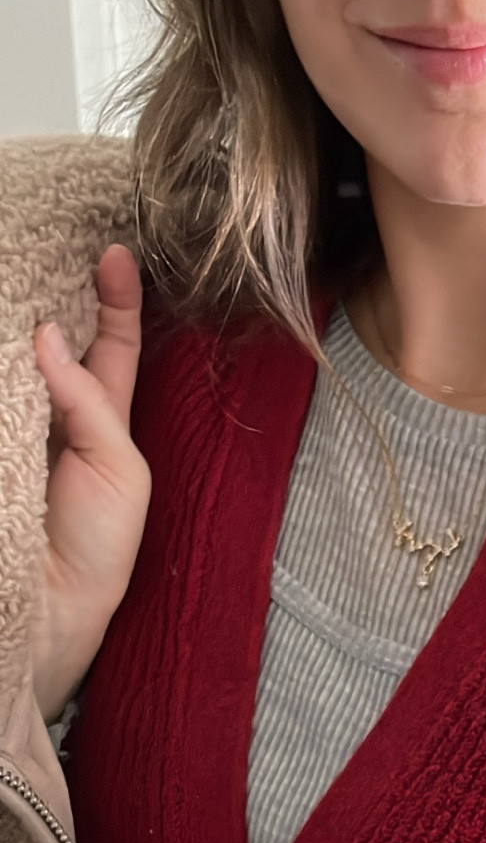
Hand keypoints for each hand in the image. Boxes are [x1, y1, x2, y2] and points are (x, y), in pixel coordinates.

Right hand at [31, 244, 151, 724]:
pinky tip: (9, 341)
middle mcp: (55, 410)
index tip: (114, 252)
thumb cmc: (97, 549)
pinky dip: (4, 366)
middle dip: (51, 286)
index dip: (114, 297)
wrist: (50, 606)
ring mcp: (14, 421)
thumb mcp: (118, 470)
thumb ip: (89, 402)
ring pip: (14, 357)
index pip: (111, 344)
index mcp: (102, 418)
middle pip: (51, 335)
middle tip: (45, 236)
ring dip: (16, 319)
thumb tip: (43, 335)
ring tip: (15, 271)